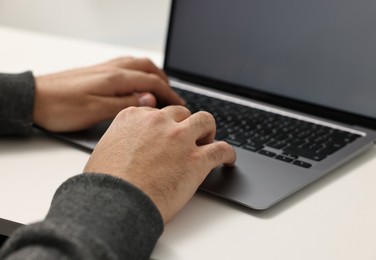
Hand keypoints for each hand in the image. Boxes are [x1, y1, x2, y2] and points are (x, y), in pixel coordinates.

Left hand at [33, 57, 184, 131]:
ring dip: (153, 74)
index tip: (179, 105)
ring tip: (160, 88)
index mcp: (114, 78)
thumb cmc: (60, 107)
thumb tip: (150, 99)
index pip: (152, 82)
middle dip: (164, 81)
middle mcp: (111, 69)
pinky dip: (138, 72)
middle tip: (173, 97)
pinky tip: (136, 82)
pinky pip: (125, 66)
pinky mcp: (97, 73)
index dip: (169, 94)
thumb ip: (125, 104)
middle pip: (147, 68)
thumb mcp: (95, 111)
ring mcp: (104, 69)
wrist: (33, 98)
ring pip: (137, 65)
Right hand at [83, 106, 235, 222]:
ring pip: (206, 121)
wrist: (116, 203)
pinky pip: (222, 149)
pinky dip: (228, 154)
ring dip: (208, 131)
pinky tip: (228, 160)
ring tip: (209, 141)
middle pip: (182, 113)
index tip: (168, 131)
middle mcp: (159, 122)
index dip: (165, 123)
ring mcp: (180, 138)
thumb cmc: (106, 184)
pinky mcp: (197, 159)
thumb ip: (121, 139)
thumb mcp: (104, 150)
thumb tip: (127, 146)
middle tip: (188, 138)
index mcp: (134, 117)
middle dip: (186, 124)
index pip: (158, 112)